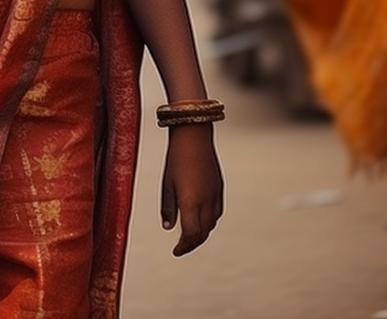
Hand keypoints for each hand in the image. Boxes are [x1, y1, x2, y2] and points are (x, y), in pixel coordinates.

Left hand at [160, 124, 224, 256]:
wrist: (194, 135)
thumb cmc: (176, 157)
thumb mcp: (167, 183)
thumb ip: (167, 206)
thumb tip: (168, 227)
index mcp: (190, 202)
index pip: (190, 235)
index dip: (183, 247)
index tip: (176, 251)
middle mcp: (206, 201)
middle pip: (203, 233)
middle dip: (192, 242)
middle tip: (182, 246)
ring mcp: (215, 194)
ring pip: (212, 223)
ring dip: (202, 232)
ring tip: (191, 233)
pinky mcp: (219, 187)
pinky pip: (217, 211)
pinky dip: (210, 220)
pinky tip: (202, 217)